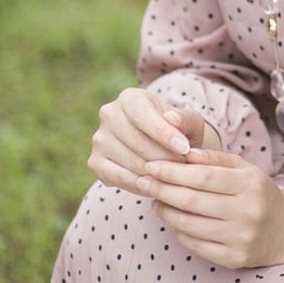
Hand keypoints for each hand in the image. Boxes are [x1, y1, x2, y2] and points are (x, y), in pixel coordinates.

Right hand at [87, 88, 211, 194]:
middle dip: (164, 158)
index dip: (163, 133)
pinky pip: (120, 178)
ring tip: (175, 175)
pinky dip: (141, 185)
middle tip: (184, 167)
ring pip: (130, 162)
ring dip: (156, 173)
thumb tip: (172, 119)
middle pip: (137, 141)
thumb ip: (185, 119)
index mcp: (129, 97)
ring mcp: (99, 139)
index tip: (184, 149)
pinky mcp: (95, 162)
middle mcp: (109, 114)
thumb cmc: (178, 131)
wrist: (162, 148)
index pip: (142, 114)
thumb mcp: (188, 121)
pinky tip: (157, 184)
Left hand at [136, 148, 283, 268]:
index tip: (151, 165)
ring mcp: (240, 238)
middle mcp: (246, 212)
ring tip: (154, 199)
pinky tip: (172, 218)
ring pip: (189, 225)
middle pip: (192, 201)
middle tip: (143, 181)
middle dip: (161, 189)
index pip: (201, 177)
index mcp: (249, 184)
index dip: (172, 171)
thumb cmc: (257, 191)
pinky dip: (178, 231)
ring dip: (165, 211)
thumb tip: (183, 152)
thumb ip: (214, 158)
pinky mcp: (233, 259)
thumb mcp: (243, 167)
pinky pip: (195, 245)